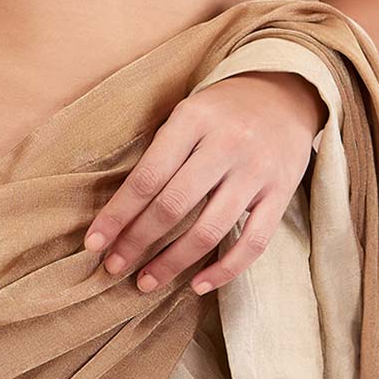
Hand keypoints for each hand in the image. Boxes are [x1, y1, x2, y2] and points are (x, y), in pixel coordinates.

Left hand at [81, 70, 325, 296]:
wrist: (284, 93)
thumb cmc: (222, 109)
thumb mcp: (188, 112)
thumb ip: (162, 151)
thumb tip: (120, 208)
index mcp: (193, 119)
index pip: (147, 176)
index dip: (118, 214)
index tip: (94, 243)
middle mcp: (225, 144)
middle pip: (173, 205)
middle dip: (137, 241)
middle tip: (113, 267)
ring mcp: (256, 171)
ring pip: (209, 230)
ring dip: (172, 263)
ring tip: (146, 281)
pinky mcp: (281, 193)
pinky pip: (252, 243)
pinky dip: (224, 270)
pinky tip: (198, 285)